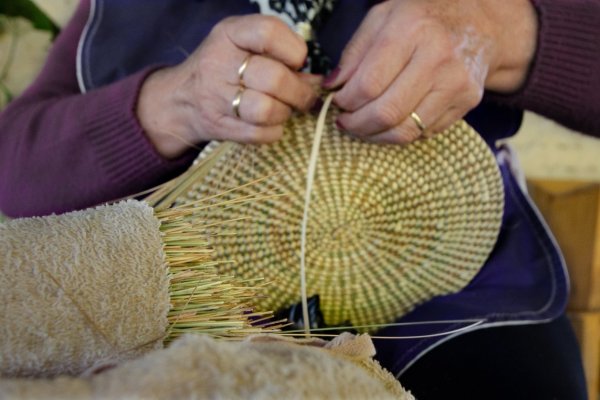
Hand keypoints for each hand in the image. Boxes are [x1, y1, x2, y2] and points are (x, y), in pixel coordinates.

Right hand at [137, 15, 319, 157]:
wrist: (180, 99)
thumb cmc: (225, 68)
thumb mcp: (244, 46)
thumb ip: (280, 55)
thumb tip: (318, 81)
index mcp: (229, 34)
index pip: (269, 33)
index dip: (294, 51)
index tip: (297, 62)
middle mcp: (218, 62)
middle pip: (274, 78)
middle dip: (299, 92)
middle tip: (303, 96)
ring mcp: (216, 97)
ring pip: (266, 110)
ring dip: (285, 113)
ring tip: (284, 109)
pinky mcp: (219, 126)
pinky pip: (259, 134)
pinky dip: (273, 132)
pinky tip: (271, 124)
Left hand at [323, 0, 537, 143]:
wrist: (479, 23)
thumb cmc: (422, 19)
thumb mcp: (382, 18)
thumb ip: (354, 53)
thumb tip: (332, 87)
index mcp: (411, 29)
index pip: (368, 83)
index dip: (346, 101)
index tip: (337, 102)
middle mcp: (437, 56)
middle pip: (386, 112)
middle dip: (356, 125)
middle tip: (345, 122)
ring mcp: (456, 82)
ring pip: (405, 130)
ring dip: (376, 136)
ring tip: (363, 127)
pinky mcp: (467, 102)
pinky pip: (423, 133)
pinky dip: (400, 133)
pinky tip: (390, 122)